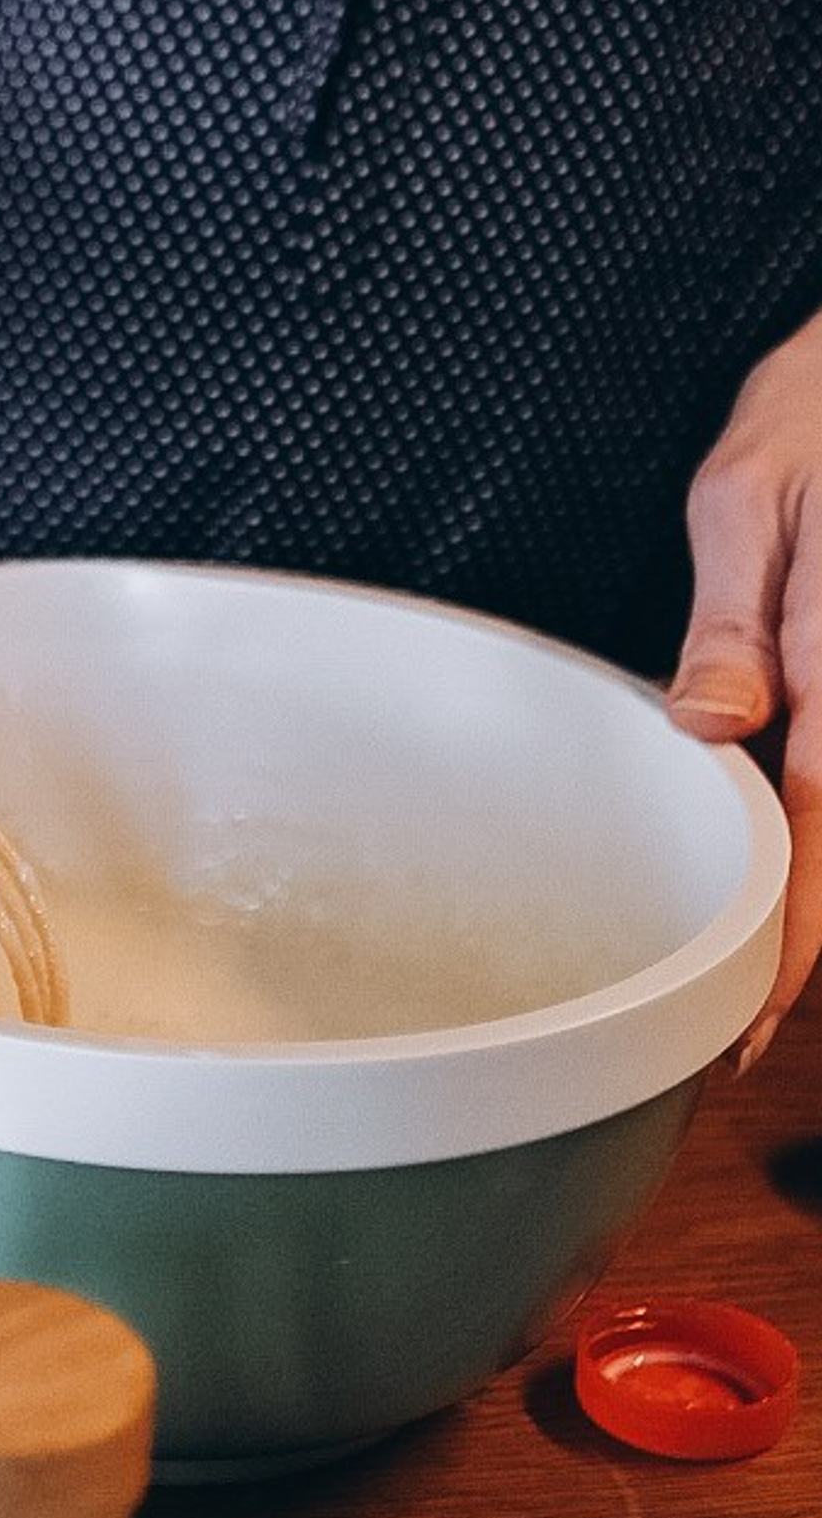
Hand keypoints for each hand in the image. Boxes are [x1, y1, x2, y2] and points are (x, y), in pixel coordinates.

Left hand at [668, 306, 821, 1068]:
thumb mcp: (745, 495)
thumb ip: (731, 621)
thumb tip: (706, 728)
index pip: (817, 830)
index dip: (790, 944)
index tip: (745, 1023)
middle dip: (807, 943)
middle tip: (736, 1022)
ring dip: (819, 892)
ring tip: (761, 968)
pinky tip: (794, 865)